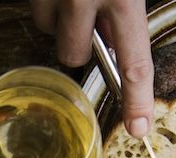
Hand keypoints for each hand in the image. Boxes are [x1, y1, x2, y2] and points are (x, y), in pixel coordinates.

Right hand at [31, 1, 153, 135]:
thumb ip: (127, 9)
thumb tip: (114, 41)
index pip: (132, 64)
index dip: (137, 101)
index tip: (138, 126)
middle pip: (75, 56)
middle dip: (82, 43)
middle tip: (93, 17)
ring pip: (50, 32)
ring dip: (62, 22)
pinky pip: (38, 12)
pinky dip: (48, 3)